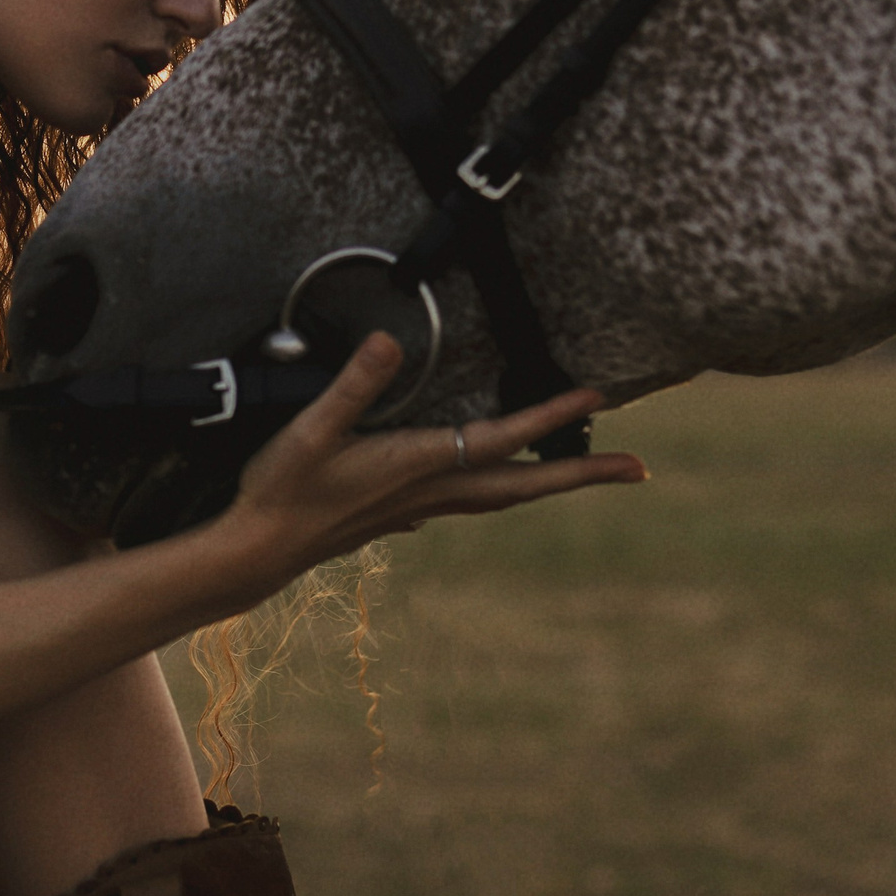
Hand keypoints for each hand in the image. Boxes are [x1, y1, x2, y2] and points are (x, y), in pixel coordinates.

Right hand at [207, 333, 646, 603]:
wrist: (257, 554)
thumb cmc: (282, 491)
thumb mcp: (311, 429)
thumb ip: (353, 385)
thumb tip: (391, 342)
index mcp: (420, 466)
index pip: (502, 438)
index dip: (550, 416)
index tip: (597, 398)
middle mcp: (431, 492)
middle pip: (524, 484)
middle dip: (582, 473)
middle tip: (638, 469)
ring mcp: (419, 510)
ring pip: (500, 495)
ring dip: (546, 482)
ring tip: (581, 472)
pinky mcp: (399, 515)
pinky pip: (467, 501)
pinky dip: (497, 490)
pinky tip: (486, 484)